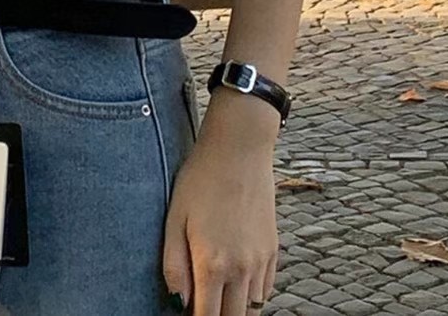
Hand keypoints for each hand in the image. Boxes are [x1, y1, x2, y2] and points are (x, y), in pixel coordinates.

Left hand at [162, 126, 277, 314]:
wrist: (239, 149)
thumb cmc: (201, 179)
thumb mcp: (175, 218)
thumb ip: (174, 264)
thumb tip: (178, 301)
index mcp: (212, 264)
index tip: (188, 312)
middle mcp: (241, 269)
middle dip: (216, 315)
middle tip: (201, 301)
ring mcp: (261, 261)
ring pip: (251, 307)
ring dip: (233, 306)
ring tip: (216, 289)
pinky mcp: (274, 250)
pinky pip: (265, 289)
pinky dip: (251, 292)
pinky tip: (235, 276)